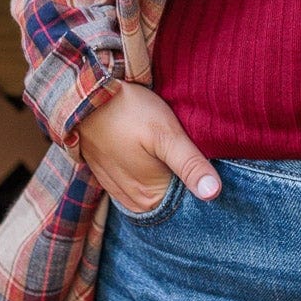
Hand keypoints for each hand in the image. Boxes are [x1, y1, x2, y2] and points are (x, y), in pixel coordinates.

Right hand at [75, 83, 220, 212]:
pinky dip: (150, 172)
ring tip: (170, 149)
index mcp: (150, 199)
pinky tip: (153, 154)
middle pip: (171, 196)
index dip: (200, 181)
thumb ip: (190, 165)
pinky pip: (139, 183)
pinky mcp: (111, 178)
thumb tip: (213, 193)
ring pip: (156, 189)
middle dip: (184, 179)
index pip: (188, 202)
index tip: (207, 161)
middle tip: (189, 150)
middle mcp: (134, 203)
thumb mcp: (167, 134)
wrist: (86, 97)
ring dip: (167, 174)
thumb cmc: (130, 112)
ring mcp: (120, 191)